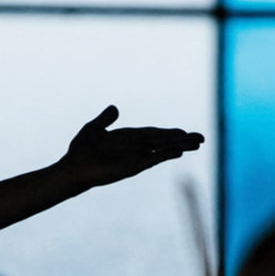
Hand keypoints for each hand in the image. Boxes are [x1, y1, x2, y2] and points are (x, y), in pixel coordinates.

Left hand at [62, 106, 203, 188]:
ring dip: (180, 146)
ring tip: (198, 144)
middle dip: (182, 139)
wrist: (73, 167)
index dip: (169, 133)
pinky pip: (153, 158)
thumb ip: (106, 119)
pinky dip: (166, 154)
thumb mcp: (94, 128)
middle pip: (163, 141)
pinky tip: (179, 152)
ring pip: (162, 149)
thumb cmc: (81, 150)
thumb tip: (115, 108)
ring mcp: (135, 157)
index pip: (154, 134)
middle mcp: (135, 148)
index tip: (185, 133)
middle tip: (202, 138)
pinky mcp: (132, 166)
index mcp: (128, 138)